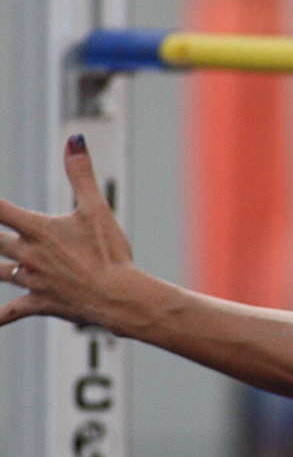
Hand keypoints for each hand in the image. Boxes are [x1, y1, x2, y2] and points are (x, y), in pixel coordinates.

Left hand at [0, 137, 138, 329]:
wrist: (117, 296)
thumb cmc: (109, 252)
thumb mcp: (98, 209)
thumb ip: (81, 174)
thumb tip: (74, 140)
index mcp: (39, 230)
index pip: (0, 210)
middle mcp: (28, 254)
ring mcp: (31, 281)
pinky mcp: (39, 302)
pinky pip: (11, 311)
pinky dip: (0, 316)